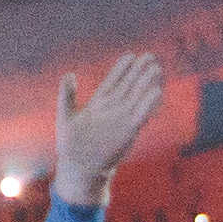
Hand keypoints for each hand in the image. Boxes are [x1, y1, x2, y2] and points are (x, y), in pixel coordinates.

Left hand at [48, 52, 167, 204]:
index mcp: (98, 103)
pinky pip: (141, 114)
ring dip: (147, 83)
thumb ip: (67, 95)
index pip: (112, 81)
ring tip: (156, 68)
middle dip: (139, 71)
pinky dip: (149, 104)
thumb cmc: (70, 142)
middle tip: (150, 56)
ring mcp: (122, 118)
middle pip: (128, 85)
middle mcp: (113, 108)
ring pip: (137, 96)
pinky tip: (157, 91)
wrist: (80, 166)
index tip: (130, 55)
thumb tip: (69, 74)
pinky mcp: (129, 130)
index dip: (121, 69)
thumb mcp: (65, 115)